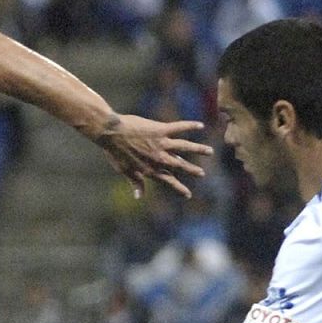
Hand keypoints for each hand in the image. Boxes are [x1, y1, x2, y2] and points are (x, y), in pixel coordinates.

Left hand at [95, 114, 212, 198]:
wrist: (112, 133)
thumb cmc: (115, 152)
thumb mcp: (125, 170)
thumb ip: (135, 182)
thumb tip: (138, 197)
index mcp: (151, 169)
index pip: (168, 180)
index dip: (178, 188)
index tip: (188, 194)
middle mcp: (159, 158)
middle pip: (180, 165)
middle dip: (192, 170)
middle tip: (202, 173)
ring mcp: (161, 143)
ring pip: (184, 147)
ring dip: (198, 149)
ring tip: (210, 151)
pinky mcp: (161, 129)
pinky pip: (179, 127)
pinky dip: (190, 126)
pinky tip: (200, 125)